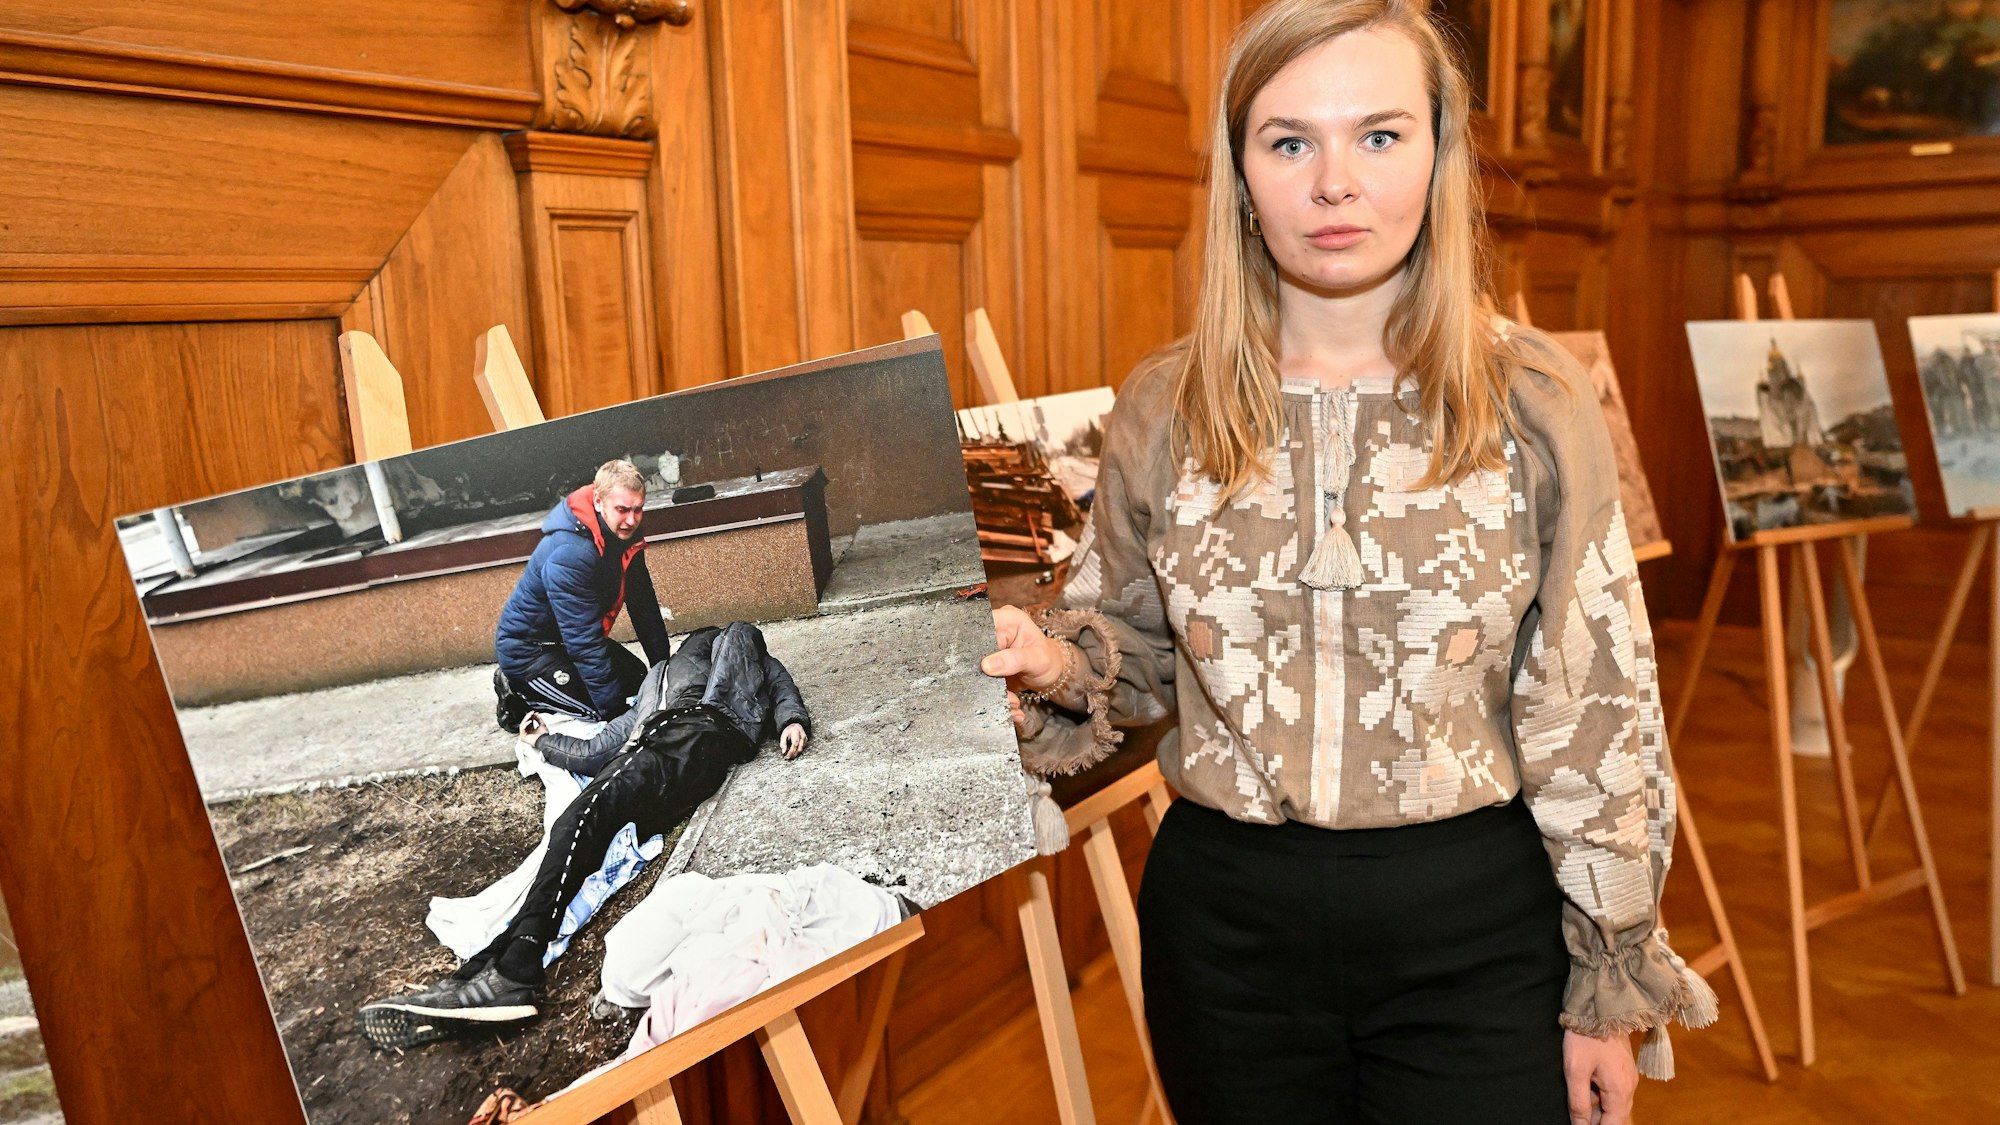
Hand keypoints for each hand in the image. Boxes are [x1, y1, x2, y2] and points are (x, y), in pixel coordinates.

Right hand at [519, 713, 546, 746]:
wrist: (544, 741)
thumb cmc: (544, 736)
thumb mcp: (542, 724)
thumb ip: (539, 719)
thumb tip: (536, 714)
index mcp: (532, 730)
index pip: (529, 722)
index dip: (530, 717)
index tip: (533, 712)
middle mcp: (528, 732)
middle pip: (525, 722)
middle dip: (528, 717)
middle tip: (531, 713)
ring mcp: (524, 735)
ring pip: (522, 724)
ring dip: (526, 719)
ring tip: (530, 715)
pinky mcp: (522, 737)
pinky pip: (522, 728)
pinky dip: (526, 724)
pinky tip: (530, 721)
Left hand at [780, 723, 807, 758]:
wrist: (795, 726)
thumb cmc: (789, 731)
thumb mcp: (784, 735)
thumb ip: (783, 743)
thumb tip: (783, 752)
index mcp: (796, 733)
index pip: (794, 744)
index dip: (791, 751)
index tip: (787, 756)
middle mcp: (802, 736)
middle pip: (799, 748)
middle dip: (793, 754)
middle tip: (788, 758)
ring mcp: (805, 738)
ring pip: (801, 749)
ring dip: (796, 754)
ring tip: (790, 756)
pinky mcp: (806, 741)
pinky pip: (802, 748)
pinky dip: (798, 751)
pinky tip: (793, 752)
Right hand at [984, 606, 1069, 736]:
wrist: (1049, 674)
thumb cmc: (1048, 659)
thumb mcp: (1037, 659)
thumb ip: (1014, 660)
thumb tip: (986, 665)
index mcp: (1006, 619)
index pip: (981, 627)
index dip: (976, 647)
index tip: (982, 668)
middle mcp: (993, 631)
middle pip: (975, 650)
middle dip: (985, 675)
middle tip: (1001, 692)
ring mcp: (988, 650)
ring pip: (976, 669)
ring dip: (990, 690)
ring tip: (1012, 702)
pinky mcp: (985, 666)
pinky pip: (982, 680)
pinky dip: (994, 695)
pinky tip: (1010, 704)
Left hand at [1564, 1030, 1636, 1124]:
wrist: (1600, 1006)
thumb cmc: (1585, 1038)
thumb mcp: (1575, 1070)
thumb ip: (1579, 1102)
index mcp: (1620, 1092)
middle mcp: (1630, 1088)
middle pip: (1615, 1117)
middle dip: (1597, 1121)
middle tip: (1577, 1115)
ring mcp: (1628, 1078)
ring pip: (1614, 1104)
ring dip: (1598, 1108)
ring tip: (1579, 1099)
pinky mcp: (1623, 1068)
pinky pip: (1614, 1091)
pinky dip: (1601, 1095)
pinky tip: (1586, 1087)